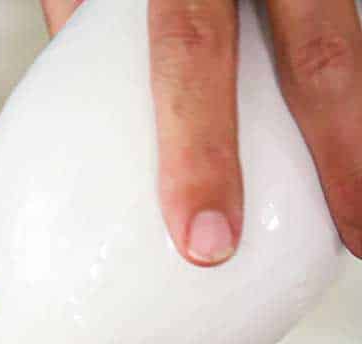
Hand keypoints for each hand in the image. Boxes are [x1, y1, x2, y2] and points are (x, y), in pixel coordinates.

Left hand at [41, 1, 361, 263]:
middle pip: (314, 45)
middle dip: (341, 150)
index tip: (205, 241)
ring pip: (351, 28)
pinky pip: (351, 18)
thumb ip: (89, 20)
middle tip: (356, 240)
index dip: (202, 148)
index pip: (193, 48)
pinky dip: (359, 85)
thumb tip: (90, 134)